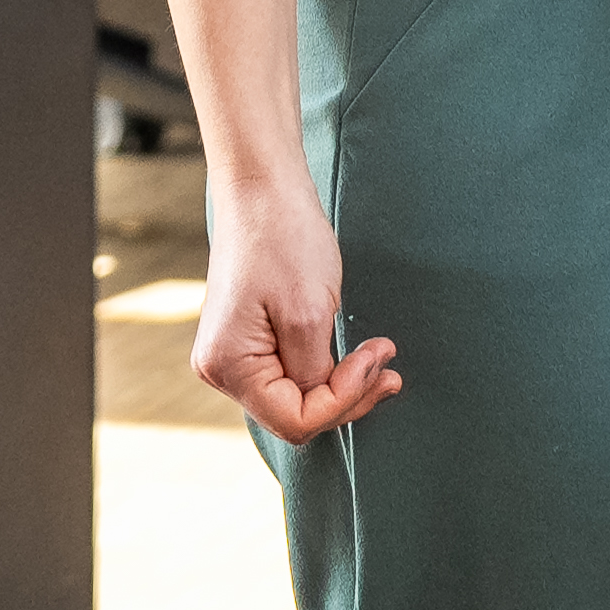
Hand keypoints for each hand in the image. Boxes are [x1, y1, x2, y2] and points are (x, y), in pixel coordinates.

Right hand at [190, 168, 400, 442]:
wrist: (263, 189)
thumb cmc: (284, 239)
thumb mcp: (309, 314)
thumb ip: (316, 374)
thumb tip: (325, 404)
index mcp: (227, 365)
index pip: (296, 420)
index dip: (344, 400)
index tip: (376, 361)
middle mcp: (219, 369)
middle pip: (294, 415)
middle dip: (348, 396)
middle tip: (390, 367)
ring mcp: (230, 356)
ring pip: (294, 399)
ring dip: (340, 386)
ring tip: (379, 358)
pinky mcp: (246, 342)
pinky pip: (288, 375)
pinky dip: (324, 371)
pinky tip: (352, 357)